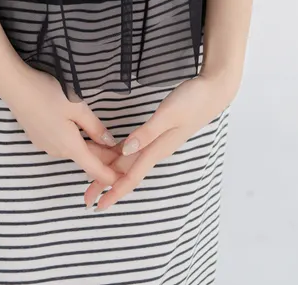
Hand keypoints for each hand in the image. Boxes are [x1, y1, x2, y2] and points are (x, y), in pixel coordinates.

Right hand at [1, 62, 122, 189]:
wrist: (15, 86)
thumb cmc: (48, 94)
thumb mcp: (78, 107)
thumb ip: (95, 127)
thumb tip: (109, 142)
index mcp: (70, 146)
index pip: (94, 168)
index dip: (110, 176)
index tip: (124, 181)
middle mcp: (57, 151)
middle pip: (85, 159)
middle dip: (103, 157)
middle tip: (121, 151)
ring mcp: (45, 145)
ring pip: (72, 150)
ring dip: (89, 148)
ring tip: (104, 141)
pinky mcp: (37, 136)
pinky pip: (61, 144)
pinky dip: (74, 141)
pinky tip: (79, 131)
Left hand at [83, 70, 237, 210]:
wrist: (211, 92)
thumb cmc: (192, 101)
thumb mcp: (168, 114)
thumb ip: (147, 132)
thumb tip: (127, 151)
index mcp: (157, 149)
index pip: (131, 176)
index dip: (114, 191)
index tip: (100, 205)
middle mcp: (155, 149)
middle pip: (125, 171)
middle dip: (105, 183)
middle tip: (86, 195)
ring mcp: (157, 142)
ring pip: (128, 160)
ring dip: (109, 168)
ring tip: (89, 173)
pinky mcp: (157, 132)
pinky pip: (134, 148)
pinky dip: (118, 153)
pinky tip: (111, 153)